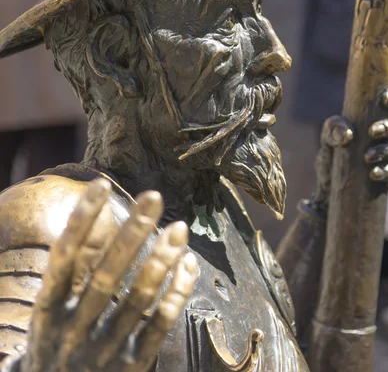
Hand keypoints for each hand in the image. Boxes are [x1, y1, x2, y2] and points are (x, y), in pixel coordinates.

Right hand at [17, 179, 196, 371]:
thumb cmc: (56, 336)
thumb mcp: (53, 303)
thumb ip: (76, 263)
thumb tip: (97, 214)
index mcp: (48, 310)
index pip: (65, 258)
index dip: (82, 220)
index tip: (100, 185)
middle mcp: (74, 331)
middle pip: (106, 277)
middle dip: (132, 234)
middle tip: (154, 197)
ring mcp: (103, 352)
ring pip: (138, 300)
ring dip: (161, 260)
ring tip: (179, 227)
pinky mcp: (130, 366)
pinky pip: (159, 326)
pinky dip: (176, 293)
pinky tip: (188, 264)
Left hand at [314, 87, 387, 208]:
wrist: (332, 183)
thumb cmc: (334, 149)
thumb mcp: (329, 136)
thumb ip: (333, 130)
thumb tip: (347, 134)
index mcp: (378, 117)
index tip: (384, 99)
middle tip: (372, 131)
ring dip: (387, 151)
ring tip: (367, 157)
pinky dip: (387, 171)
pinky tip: (373, 174)